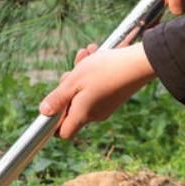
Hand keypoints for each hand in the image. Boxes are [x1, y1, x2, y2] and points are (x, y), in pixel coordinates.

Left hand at [39, 43, 154, 138]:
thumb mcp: (74, 81)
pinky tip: (96, 53)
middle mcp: (94, 115)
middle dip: (67, 87)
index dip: (53, 123)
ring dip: (80, 74)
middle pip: (71, 107)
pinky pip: (97, 87)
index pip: (63, 132)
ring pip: (84, 92)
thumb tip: (43, 113)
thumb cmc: (104, 71)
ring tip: (85, 53)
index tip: (52, 105)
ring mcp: (106, 106)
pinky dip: (93, 73)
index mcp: (82, 115)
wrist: (141, 63)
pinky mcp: (115, 96)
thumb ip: (57, 98)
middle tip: (71, 70)